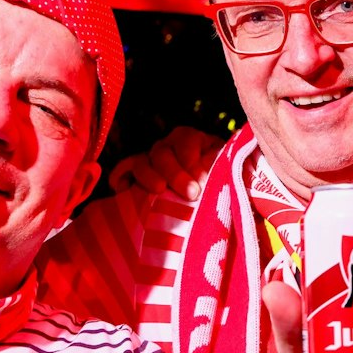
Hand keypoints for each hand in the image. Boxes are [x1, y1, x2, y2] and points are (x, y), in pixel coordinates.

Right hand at [106, 126, 223, 200]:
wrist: (208, 213)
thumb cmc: (223, 192)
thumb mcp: (229, 179)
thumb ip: (227, 174)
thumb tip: (231, 174)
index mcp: (194, 142)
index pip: (186, 139)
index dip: (191, 159)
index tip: (201, 181)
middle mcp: (170, 148)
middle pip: (162, 151)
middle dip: (175, 172)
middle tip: (191, 194)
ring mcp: (151, 162)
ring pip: (142, 161)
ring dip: (149, 176)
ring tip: (160, 191)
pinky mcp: (135, 178)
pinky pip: (122, 172)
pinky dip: (120, 178)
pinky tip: (123, 190)